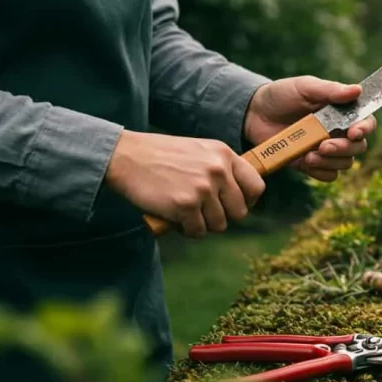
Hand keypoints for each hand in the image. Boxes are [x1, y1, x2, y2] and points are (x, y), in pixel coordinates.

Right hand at [106, 131, 265, 236]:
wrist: (125, 156)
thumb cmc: (160, 155)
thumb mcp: (199, 151)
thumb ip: (220, 168)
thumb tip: (237, 196)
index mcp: (224, 154)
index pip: (257, 186)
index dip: (247, 201)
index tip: (232, 206)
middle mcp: (218, 170)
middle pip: (239, 212)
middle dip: (222, 217)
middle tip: (203, 213)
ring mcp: (203, 188)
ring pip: (219, 225)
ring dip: (203, 225)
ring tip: (186, 213)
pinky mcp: (185, 205)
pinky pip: (197, 231)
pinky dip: (186, 230)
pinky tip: (175, 218)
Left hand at [243, 76, 376, 182]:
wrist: (253, 114)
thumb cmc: (281, 95)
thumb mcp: (305, 87)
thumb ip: (330, 90)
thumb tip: (357, 91)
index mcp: (341, 112)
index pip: (366, 122)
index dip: (365, 129)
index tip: (354, 132)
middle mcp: (338, 132)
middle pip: (358, 147)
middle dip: (344, 149)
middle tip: (323, 145)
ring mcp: (326, 149)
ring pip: (345, 163)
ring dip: (330, 162)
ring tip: (309, 155)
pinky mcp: (312, 164)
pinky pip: (328, 175)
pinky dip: (320, 171)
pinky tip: (305, 161)